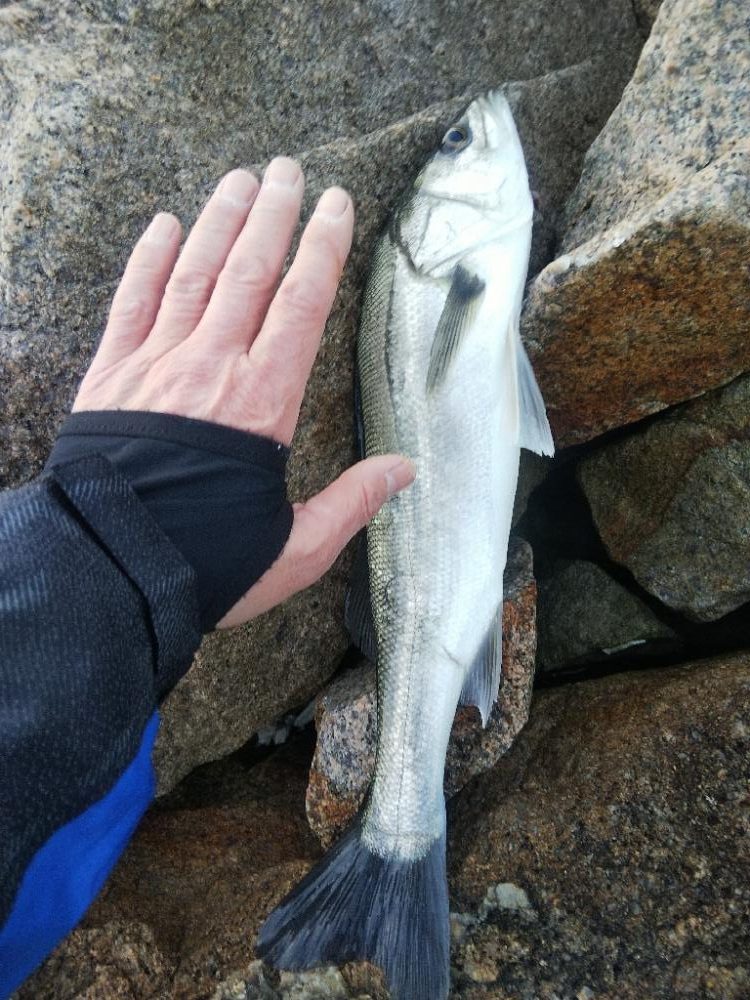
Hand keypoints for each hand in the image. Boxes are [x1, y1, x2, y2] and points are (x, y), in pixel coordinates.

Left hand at [73, 158, 414, 627]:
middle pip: (249, 272)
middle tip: (288, 168)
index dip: (322, 248)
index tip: (335, 204)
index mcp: (264, 403)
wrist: (111, 572)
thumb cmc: (210, 563)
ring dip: (218, 222)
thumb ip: (352, 503)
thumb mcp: (296, 547)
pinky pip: (131, 303)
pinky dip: (147, 260)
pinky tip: (161, 225)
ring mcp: (157, 365)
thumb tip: (406, 470)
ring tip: (240, 179)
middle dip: (273, 216)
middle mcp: (213, 368)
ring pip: (194, 275)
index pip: (301, 305)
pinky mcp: (110, 376)